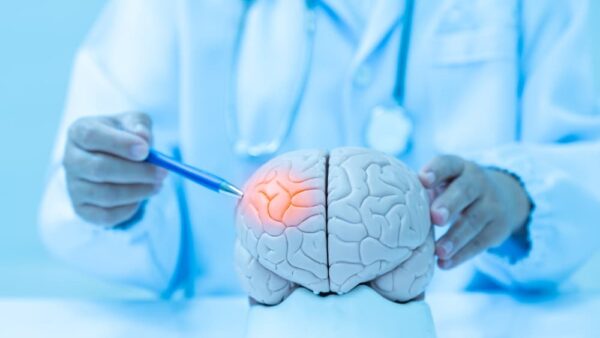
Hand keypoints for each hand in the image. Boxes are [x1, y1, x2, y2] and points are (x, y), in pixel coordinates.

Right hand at [63, 112, 166, 226]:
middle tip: (162, 172)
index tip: (146, 150)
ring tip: (158, 184)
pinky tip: (142, 196)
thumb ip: (138, 126)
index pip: (92, 136)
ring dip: (138, 191)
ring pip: (106, 195)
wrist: (114, 158)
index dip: (120, 144)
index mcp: (79, 132)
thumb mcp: (133, 123)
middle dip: (136, 172)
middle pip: (100, 168)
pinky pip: (107, 215)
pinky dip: (130, 208)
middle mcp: (71, 159)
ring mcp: (73, 186)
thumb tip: (143, 139)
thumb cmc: (124, 136)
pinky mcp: (82, 209)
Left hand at [418, 155, 530, 268]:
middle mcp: (478, 182)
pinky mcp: (499, 227)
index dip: (436, 170)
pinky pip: (481, 242)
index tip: (423, 179)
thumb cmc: (454, 190)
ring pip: (474, 221)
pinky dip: (462, 255)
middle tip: (436, 218)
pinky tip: (445, 263)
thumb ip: (426, 190)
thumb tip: (399, 208)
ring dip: (455, 238)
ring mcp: (492, 204)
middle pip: (465, 191)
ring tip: (438, 251)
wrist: (501, 197)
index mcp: (459, 167)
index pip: (448, 164)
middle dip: (450, 204)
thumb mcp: (444, 182)